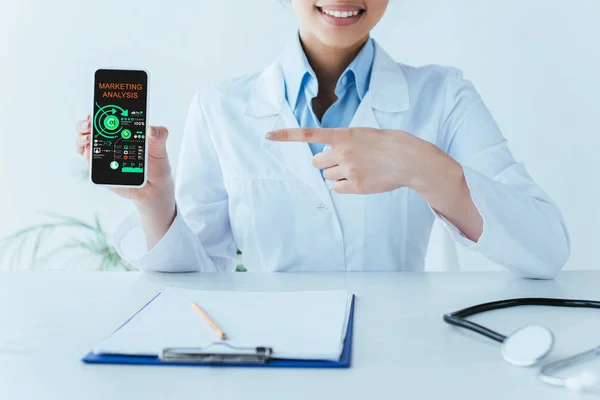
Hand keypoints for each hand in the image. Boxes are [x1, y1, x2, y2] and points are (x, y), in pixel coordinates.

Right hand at [75, 114, 174, 206]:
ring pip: (84, 143)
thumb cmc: (156, 164)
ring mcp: (103, 155)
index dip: (98, 111)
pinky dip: (87, 155)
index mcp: (122, 131)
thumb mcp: (160, 148)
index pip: (106, 117)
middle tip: (89, 124)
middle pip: (89, 128)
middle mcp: (109, 141)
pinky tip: (90, 152)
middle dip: (84, 124)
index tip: (97, 109)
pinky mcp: (101, 170)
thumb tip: (152, 129)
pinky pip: (89, 161)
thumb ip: (160, 136)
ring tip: (88, 138)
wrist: (154, 187)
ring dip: (81, 138)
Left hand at [266, 127, 482, 240]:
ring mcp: (348, 170)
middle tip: (345, 160)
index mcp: (342, 135)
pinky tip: (361, 179)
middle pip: (317, 162)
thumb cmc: (386, 143)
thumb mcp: (362, 134)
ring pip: (327, 177)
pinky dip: (345, 186)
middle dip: (326, 162)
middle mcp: (341, 152)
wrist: (408, 158)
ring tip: (359, 168)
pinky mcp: (355, 186)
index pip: (308, 134)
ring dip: (337, 174)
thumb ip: (342, 141)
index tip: (267, 135)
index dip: (285, 136)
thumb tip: (324, 160)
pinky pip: (337, 188)